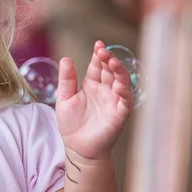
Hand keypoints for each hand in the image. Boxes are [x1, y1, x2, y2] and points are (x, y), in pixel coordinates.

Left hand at [55, 41, 134, 160]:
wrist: (77, 148)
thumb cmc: (71, 124)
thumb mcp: (64, 98)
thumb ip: (66, 79)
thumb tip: (66, 58)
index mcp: (92, 84)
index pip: (98, 66)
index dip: (99, 55)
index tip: (98, 44)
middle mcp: (105, 90)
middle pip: (110, 71)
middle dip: (109, 59)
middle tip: (103, 51)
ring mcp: (114, 101)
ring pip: (122, 82)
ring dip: (119, 71)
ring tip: (112, 62)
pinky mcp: (119, 114)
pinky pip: (126, 101)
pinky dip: (125, 92)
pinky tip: (120, 85)